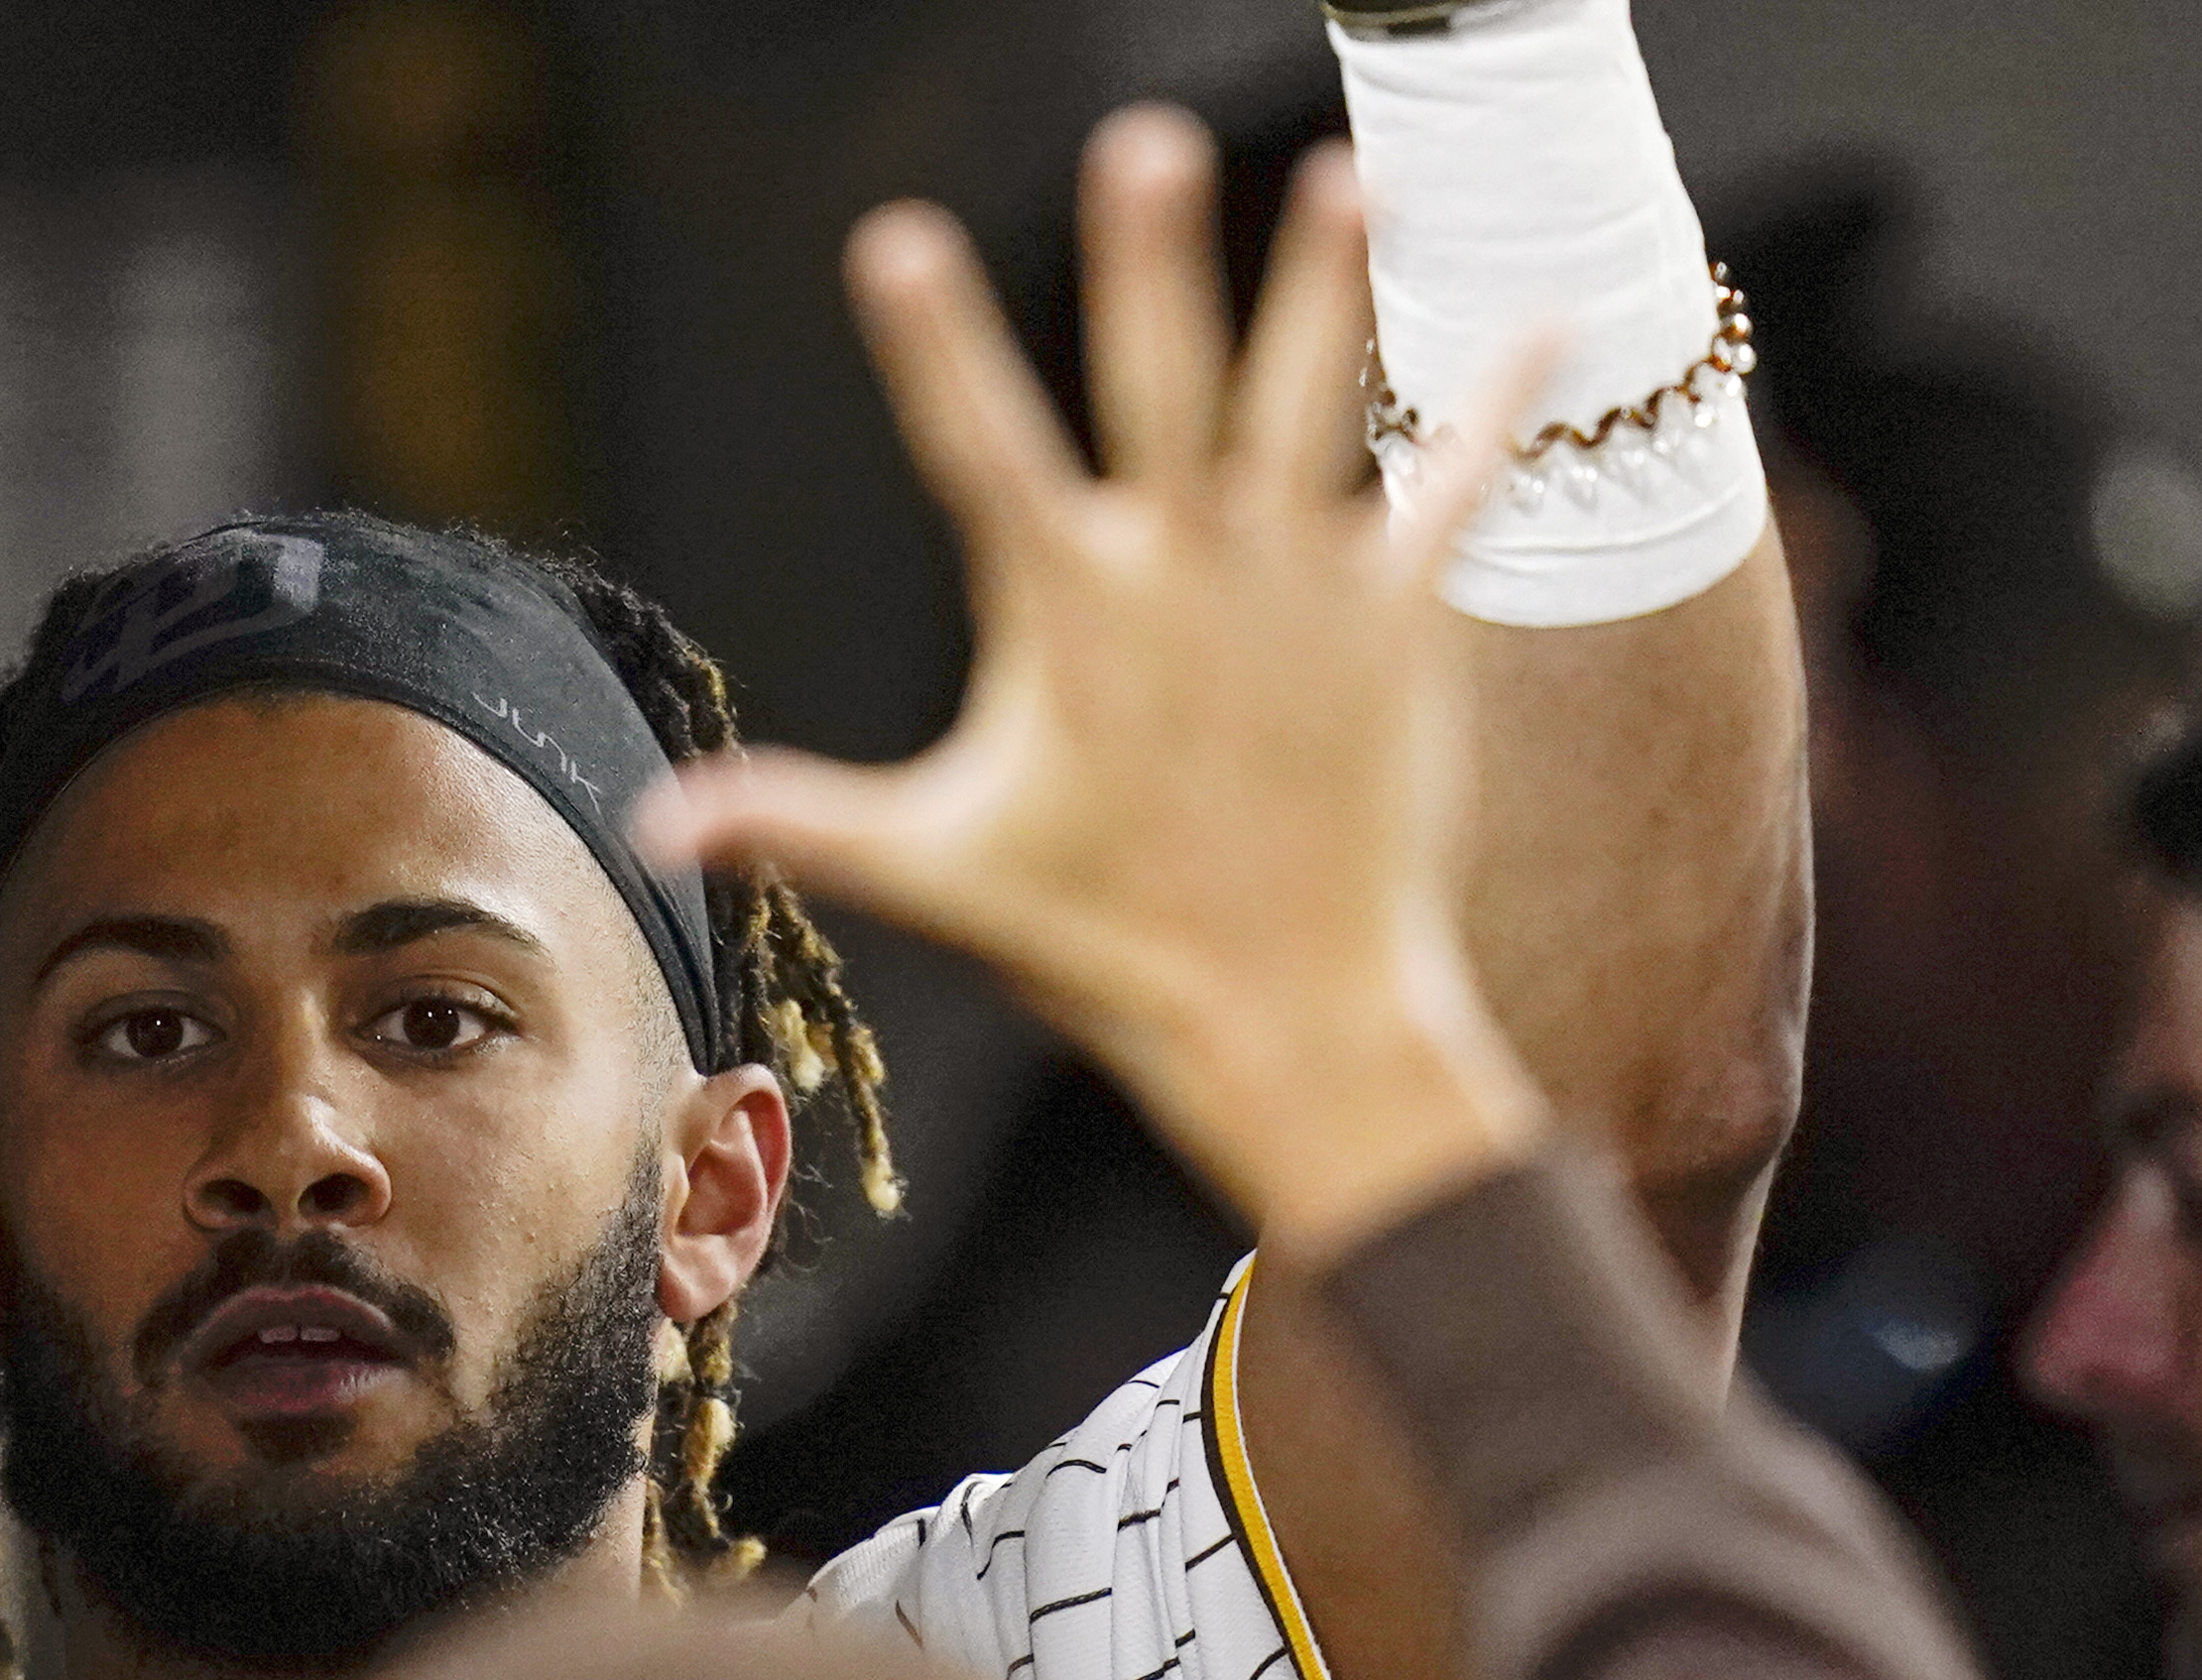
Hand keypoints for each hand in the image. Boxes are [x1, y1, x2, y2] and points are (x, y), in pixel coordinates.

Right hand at [636, 124, 1548, 1261]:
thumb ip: (795, 819)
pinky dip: (1499, 405)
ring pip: (1309, 401)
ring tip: (1345, 172)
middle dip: (1146, 259)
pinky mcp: (1398, 622)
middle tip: (1140, 145)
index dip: (932, 344)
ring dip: (1325, 283)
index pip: (978, 447)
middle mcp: (1184, 573)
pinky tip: (1552, 317)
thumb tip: (649, 826)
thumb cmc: (1102, 947)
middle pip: (1161, 380)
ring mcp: (1298, 588)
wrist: (1291, 1013)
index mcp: (1065, 612)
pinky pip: (1453, 489)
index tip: (895, 238)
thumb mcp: (935, 874)